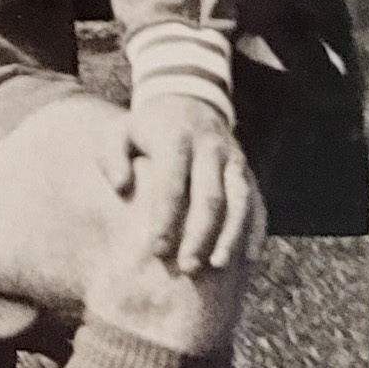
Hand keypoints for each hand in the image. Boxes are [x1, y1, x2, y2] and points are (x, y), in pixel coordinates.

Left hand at [118, 92, 262, 274]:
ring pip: (239, 201)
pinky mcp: (248, 172)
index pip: (172, 183)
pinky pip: (256, 203)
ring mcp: (234, 160)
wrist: (188, 100)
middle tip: (186, 267)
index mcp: (175, 139)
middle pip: (210, 196)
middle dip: (199, 234)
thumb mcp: (120, 131)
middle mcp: (210, 149)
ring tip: (218, 266)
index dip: (165, 217)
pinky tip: (248, 259)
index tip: (155, 248)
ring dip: (231, 236)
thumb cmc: (145, 128)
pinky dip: (253, 231)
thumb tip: (119, 187)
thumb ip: (112, 157)